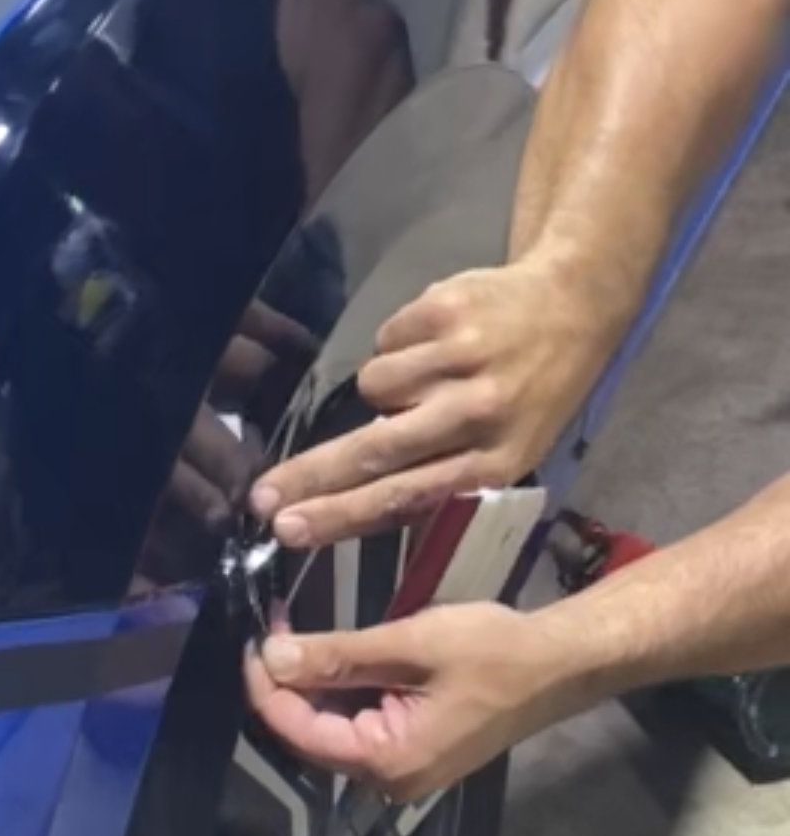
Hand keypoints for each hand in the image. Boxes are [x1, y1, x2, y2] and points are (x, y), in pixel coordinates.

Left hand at [245, 604, 570, 800]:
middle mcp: (387, 778)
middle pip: (310, 734)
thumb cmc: (495, 653)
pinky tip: (333, 653)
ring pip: (333, 728)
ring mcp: (401, 769)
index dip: (266, 686)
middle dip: (286, 682)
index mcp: (387, 760)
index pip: (298, 730)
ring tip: (294, 632)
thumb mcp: (412, 644)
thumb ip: (339, 654)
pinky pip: (359, 724)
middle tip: (273, 626)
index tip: (254, 638)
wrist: (559, 667)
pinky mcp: (412, 750)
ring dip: (312, 683)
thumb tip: (273, 656)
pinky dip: (342, 689)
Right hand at [251, 257, 603, 548]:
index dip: (339, 515)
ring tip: (427, 379)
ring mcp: (461, 358)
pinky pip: (384, 340)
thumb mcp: (507, 448)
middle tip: (264, 499)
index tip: (288, 530)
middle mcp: (479, 414)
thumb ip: (441, 470)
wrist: (572, 304)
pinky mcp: (444, 311)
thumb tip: (352, 496)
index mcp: (495, 462)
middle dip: (312, 477)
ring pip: (373, 385)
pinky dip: (398, 345)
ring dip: (384, 386)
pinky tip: (436, 343)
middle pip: (374, 452)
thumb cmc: (533, 390)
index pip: (403, 497)